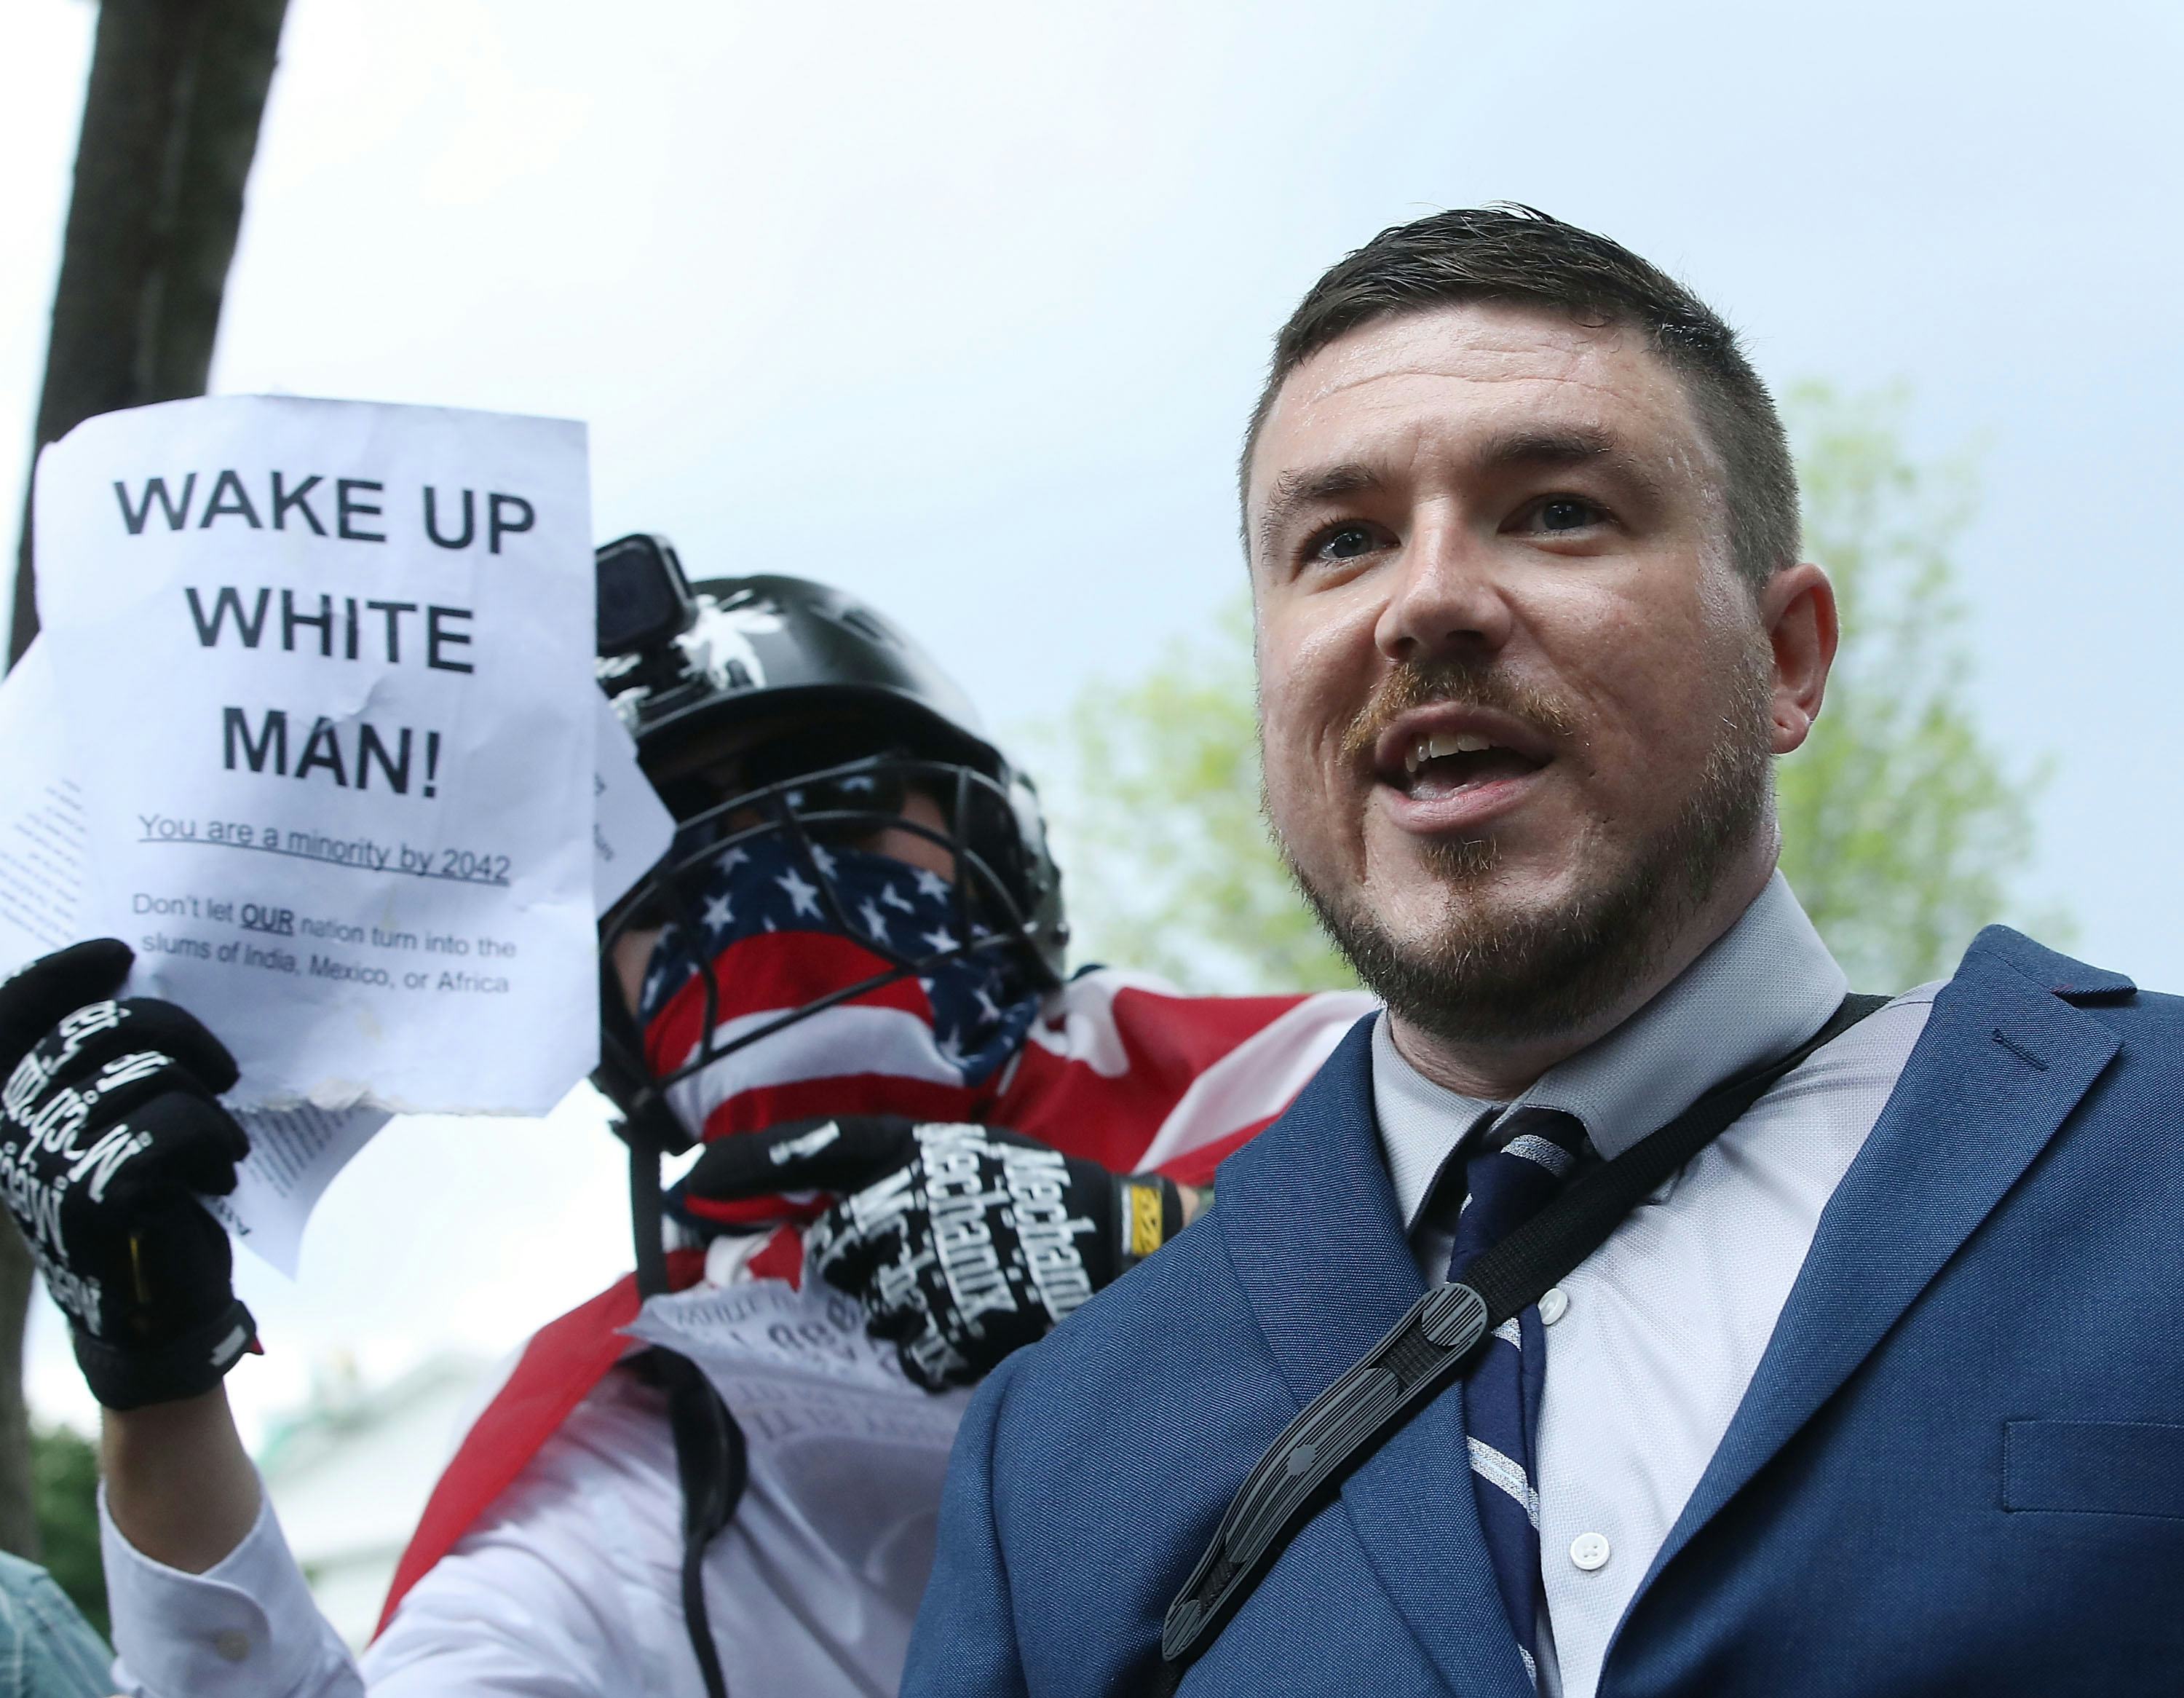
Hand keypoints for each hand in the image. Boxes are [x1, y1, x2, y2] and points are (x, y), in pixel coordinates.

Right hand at [0, 940, 254, 1409]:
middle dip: (175, 1031)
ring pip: (149, 1073)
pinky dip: (213, 1141)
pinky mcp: (96, 1193)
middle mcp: (10, 1130)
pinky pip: (173, 1124)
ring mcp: (47, 1161)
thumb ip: (105, 1069)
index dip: (61, 972)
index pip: (11, 1013)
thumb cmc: (147, 1205)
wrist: (158, 1308)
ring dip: (205, 1101)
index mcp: (6, 1107)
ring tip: (220, 1140)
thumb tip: (135, 977)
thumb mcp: (116, 1128)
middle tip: (220, 1071)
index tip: (121, 952)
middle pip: (100, 1027)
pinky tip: (220, 1173)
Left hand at [681, 1116, 1183, 1389]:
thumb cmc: (1040, 1194)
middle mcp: (908, 1203)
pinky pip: (905, 1349)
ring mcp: (927, 1268)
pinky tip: (962, 1324)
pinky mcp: (950, 1326)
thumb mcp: (966, 1154)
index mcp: (913, 1151)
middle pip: (830, 1246)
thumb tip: (819, 1202)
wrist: (1118, 1244)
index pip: (810, 1148)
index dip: (743, 1167)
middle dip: (849, 1262)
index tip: (686, 1186)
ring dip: (894, 1306)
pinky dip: (926, 1344)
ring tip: (950, 1290)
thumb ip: (895, 1168)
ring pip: (866, 1302)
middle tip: (898, 1262)